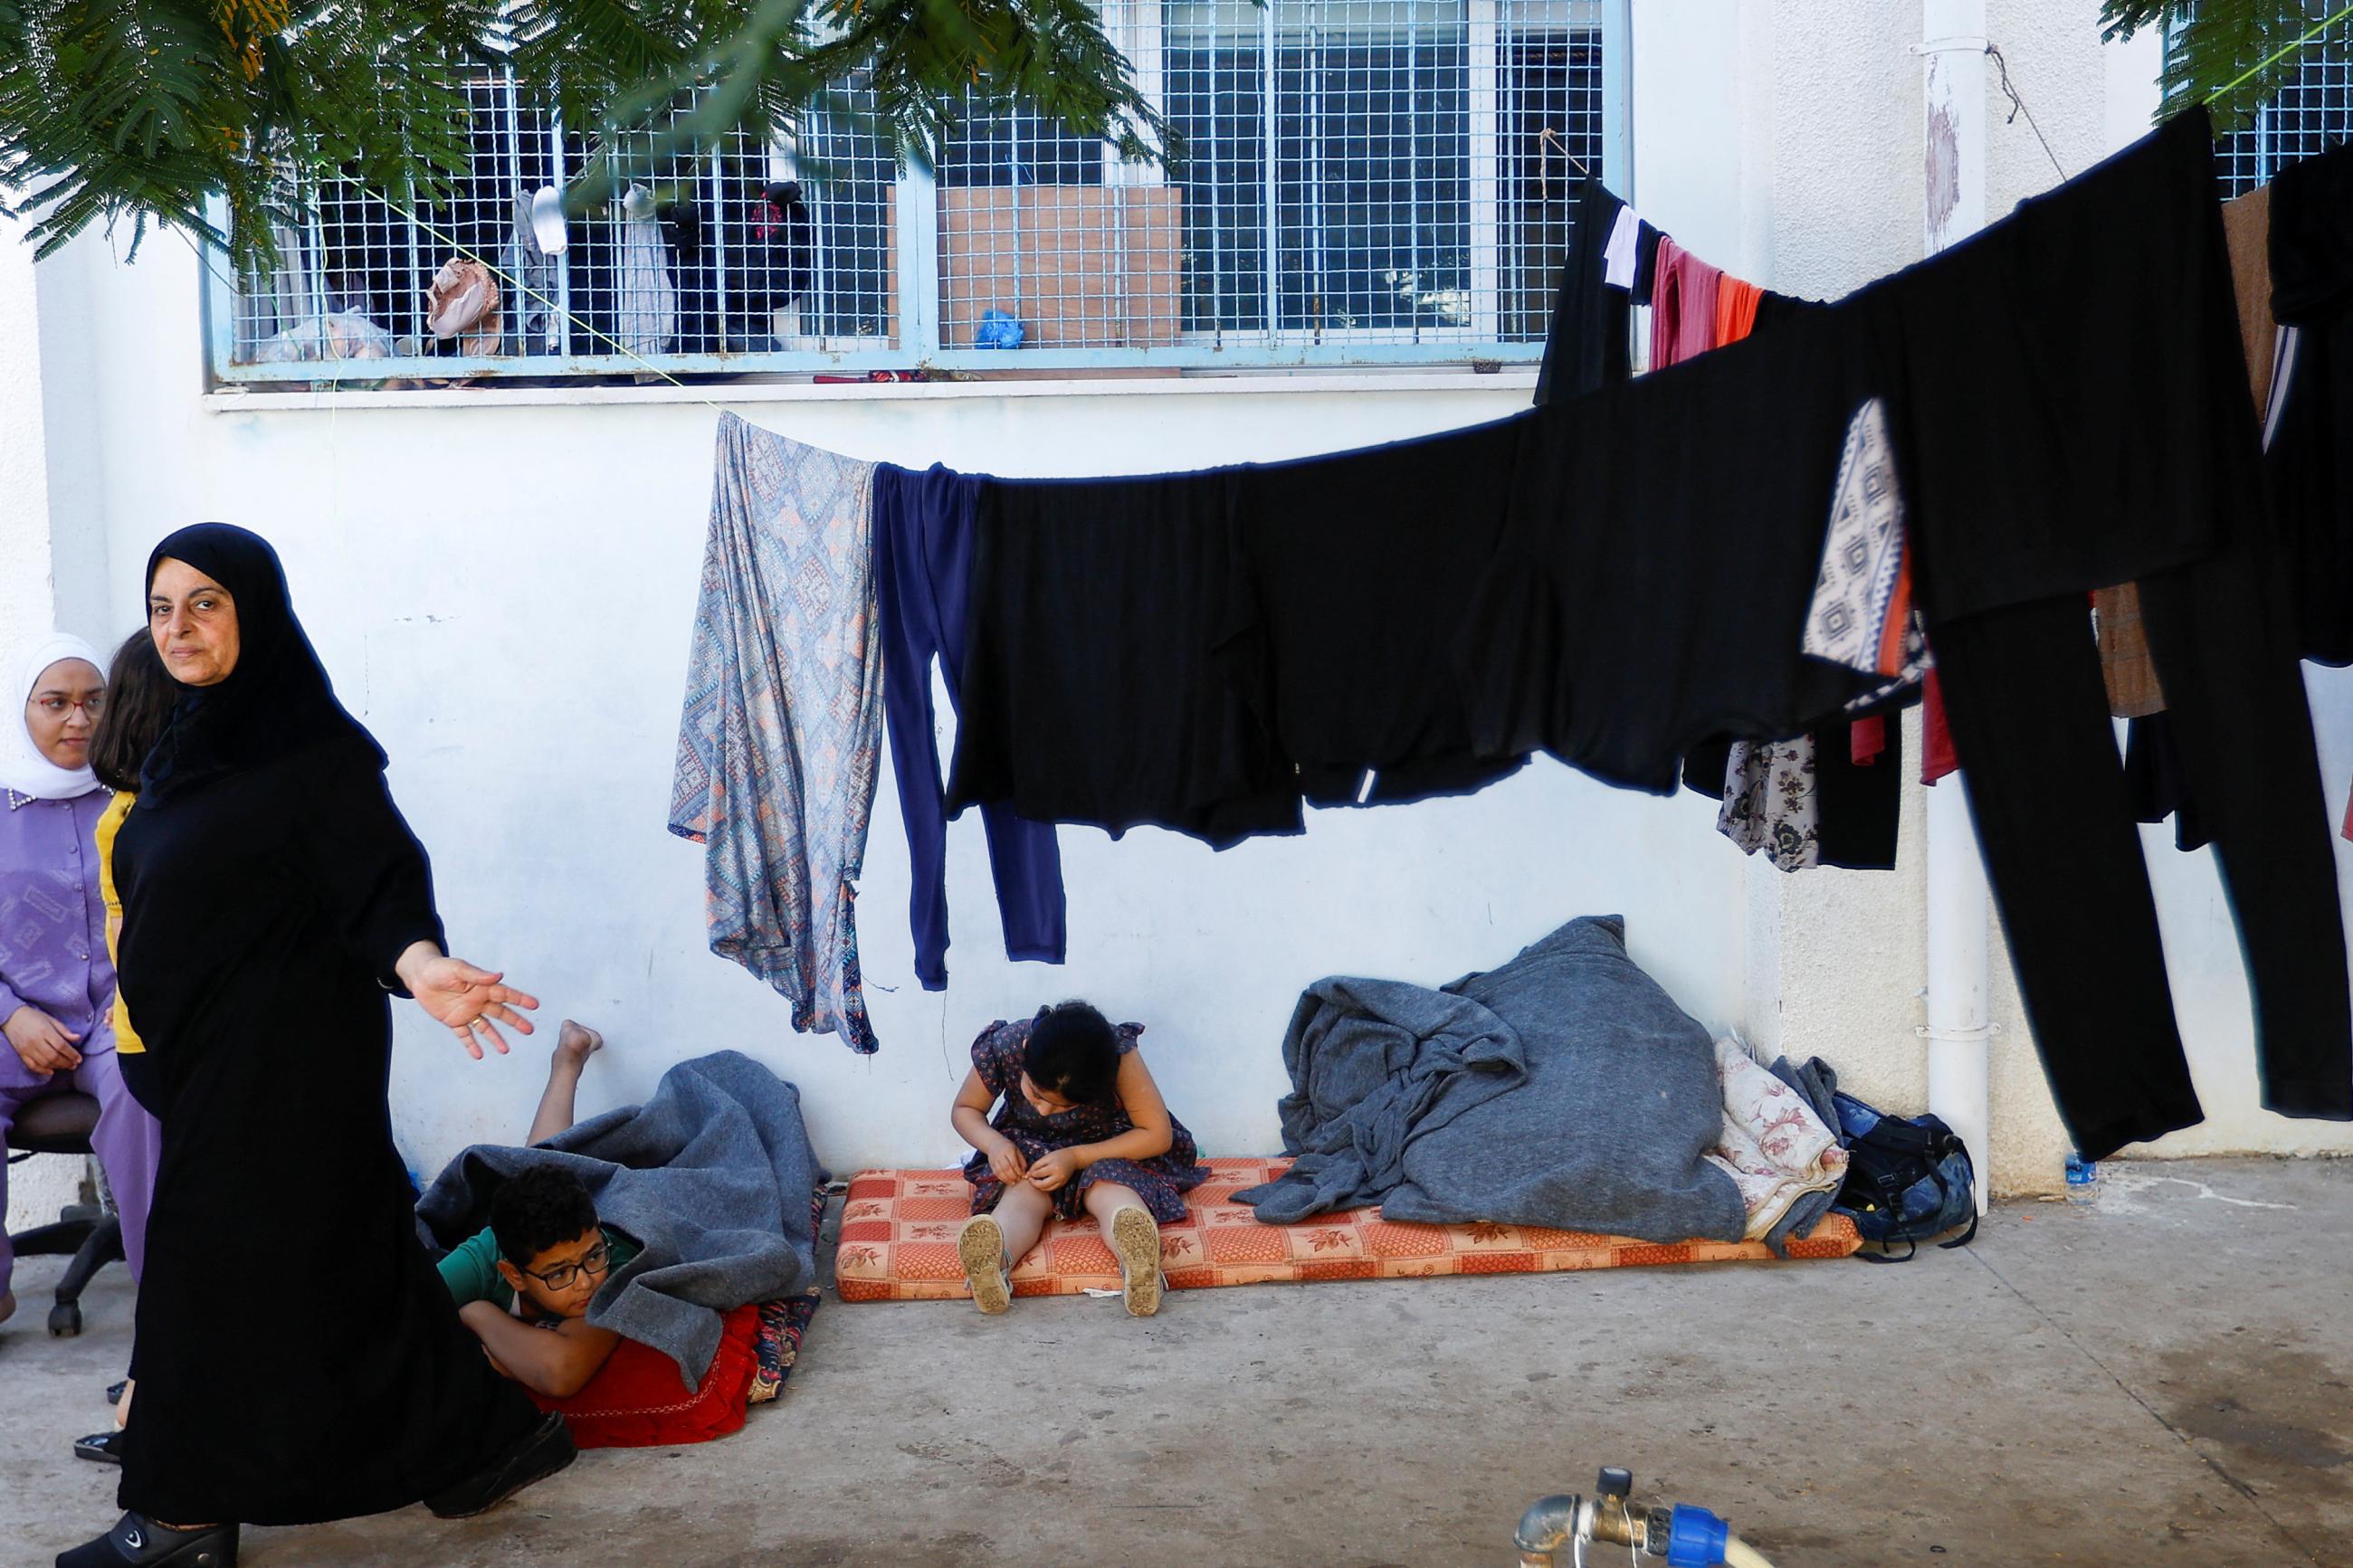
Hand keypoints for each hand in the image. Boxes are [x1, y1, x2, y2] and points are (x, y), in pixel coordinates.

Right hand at [4, 1006, 81, 1074]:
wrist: (12, 1017)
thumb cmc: (34, 1017)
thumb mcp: (51, 1019)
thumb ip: (64, 1030)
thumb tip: (78, 1038)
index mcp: (45, 1031)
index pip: (61, 1046)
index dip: (72, 1054)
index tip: (79, 1059)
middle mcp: (36, 1041)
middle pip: (53, 1056)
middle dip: (66, 1063)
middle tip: (74, 1065)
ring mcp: (27, 1049)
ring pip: (44, 1063)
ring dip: (57, 1067)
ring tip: (66, 1067)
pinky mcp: (21, 1053)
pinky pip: (32, 1066)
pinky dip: (42, 1070)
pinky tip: (51, 1071)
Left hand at [397, 944, 538, 1058]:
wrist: (420, 977)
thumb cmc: (439, 968)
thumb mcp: (458, 969)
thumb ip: (478, 975)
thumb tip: (499, 976)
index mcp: (482, 987)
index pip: (505, 994)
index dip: (520, 999)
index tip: (534, 1005)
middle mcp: (478, 1001)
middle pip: (500, 1013)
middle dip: (515, 1021)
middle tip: (529, 1030)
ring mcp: (467, 1012)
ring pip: (485, 1027)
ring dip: (495, 1038)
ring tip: (505, 1050)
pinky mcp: (453, 1021)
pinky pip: (465, 1035)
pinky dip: (471, 1045)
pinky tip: (478, 1055)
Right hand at [986, 1138, 1029, 1185]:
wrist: (994, 1143)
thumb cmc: (1008, 1147)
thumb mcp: (1017, 1150)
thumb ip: (1021, 1161)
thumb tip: (1024, 1172)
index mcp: (1008, 1151)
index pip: (1013, 1163)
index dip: (1018, 1171)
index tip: (1022, 1176)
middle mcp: (1000, 1155)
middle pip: (1006, 1168)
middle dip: (1013, 1176)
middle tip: (1018, 1180)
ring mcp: (994, 1160)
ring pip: (1000, 1172)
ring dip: (1007, 1179)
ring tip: (1013, 1183)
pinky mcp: (991, 1164)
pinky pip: (996, 1173)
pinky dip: (1002, 1178)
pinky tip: (1007, 1181)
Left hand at [1026, 1148, 1085, 1192]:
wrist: (1073, 1158)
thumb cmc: (1059, 1155)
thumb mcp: (1047, 1157)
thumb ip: (1037, 1165)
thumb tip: (1029, 1173)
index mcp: (1054, 1167)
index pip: (1039, 1174)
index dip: (1031, 1174)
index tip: (1027, 1173)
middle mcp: (1058, 1176)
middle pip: (1042, 1184)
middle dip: (1034, 1183)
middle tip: (1029, 1179)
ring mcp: (1061, 1181)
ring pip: (1046, 1188)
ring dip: (1038, 1186)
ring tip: (1034, 1181)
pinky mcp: (1062, 1184)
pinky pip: (1051, 1188)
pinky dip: (1045, 1187)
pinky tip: (1041, 1183)